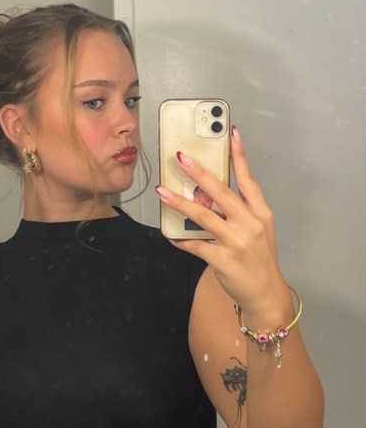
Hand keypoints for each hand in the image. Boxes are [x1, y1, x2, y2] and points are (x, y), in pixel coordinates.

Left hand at [156, 126, 289, 322]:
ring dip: (179, 202)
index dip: (240, 155)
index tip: (231, 134)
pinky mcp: (222, 259)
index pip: (249, 179)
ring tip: (162, 191)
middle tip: (181, 158)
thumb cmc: (260, 260)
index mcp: (260, 213)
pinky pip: (194, 245)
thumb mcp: (258, 230)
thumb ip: (239, 212)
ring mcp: (236, 241)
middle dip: (199, 173)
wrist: (265, 293)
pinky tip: (169, 233)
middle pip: (221, 192)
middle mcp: (250, 224)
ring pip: (203, 215)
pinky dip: (180, 238)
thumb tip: (208, 195)